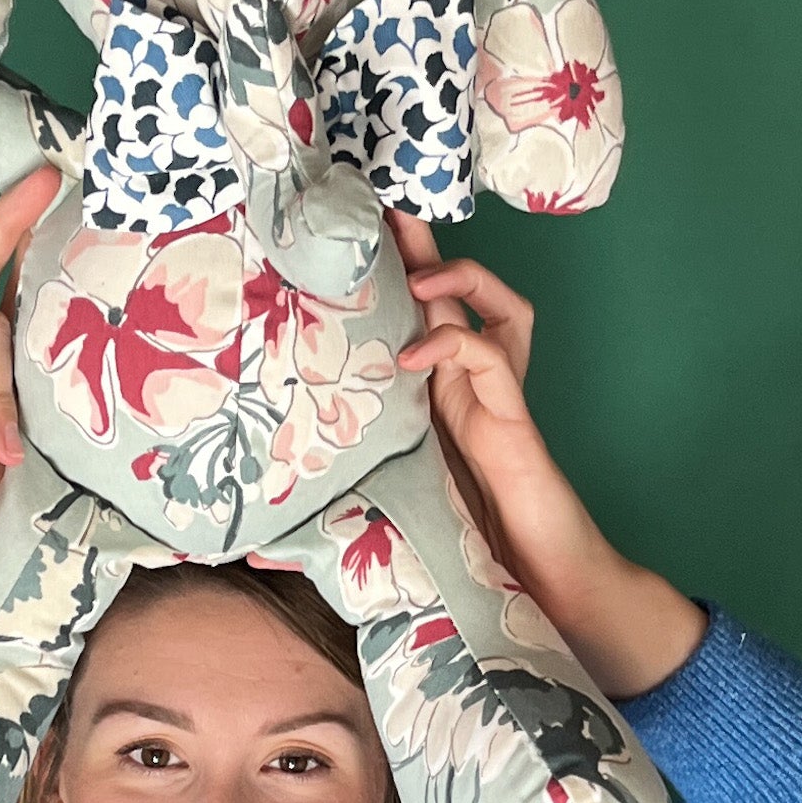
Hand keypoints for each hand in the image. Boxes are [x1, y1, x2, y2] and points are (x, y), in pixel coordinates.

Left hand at [385, 208, 706, 701]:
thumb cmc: (472, 552)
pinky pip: (492, 359)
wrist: (543, 592)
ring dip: (459, 282)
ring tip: (415, 279)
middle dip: (427, 249)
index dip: (400, 275)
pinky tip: (411, 355)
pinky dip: (453, 342)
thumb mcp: (391, 508)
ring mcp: (502, 402)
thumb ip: (347, 494)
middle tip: (387, 210)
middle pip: (465, 295)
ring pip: (501, 310)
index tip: (356, 239)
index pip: (427, 317)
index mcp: (447, 400)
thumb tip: (258, 524)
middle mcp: (477, 390)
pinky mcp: (516, 425)